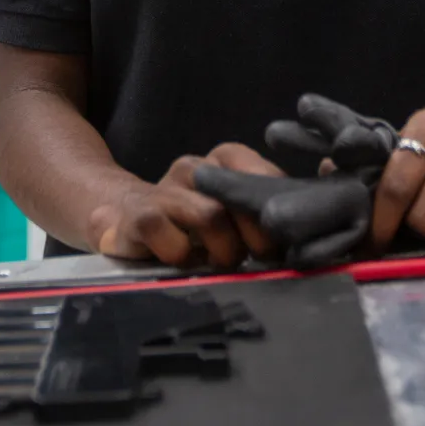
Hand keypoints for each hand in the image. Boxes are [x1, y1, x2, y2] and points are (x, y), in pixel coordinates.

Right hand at [84, 145, 279, 267]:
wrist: (119, 216)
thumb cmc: (189, 221)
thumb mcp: (229, 212)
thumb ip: (261, 215)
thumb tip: (306, 238)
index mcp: (224, 160)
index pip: (266, 177)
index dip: (279, 212)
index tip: (286, 241)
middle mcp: (196, 168)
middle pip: (241, 197)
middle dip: (259, 237)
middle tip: (260, 260)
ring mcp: (165, 189)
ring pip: (210, 215)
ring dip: (224, 251)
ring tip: (222, 265)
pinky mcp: (140, 214)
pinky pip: (170, 237)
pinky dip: (182, 256)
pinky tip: (183, 262)